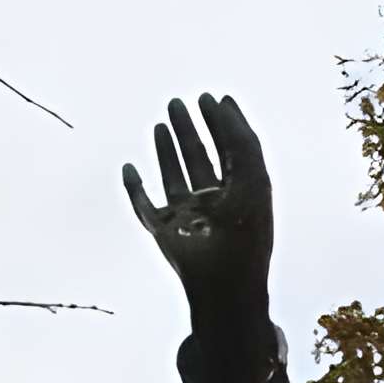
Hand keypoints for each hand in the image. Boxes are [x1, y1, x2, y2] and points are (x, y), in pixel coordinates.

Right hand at [122, 93, 275, 370]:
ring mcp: (187, 218)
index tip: (214, 97)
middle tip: (181, 101)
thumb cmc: (246, 233)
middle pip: (201, 159)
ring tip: (163, 121)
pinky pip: (144, 205)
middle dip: (192, 130)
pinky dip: (134, 187)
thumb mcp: (253, 177)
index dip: (225, 124)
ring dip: (168, 150)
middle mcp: (214, 205)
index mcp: (240, 195)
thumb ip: (242, 140)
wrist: (225, 285)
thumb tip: (224, 103)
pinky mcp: (163, 232)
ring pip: (175, 176)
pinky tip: (130, 168)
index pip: (232, 152)